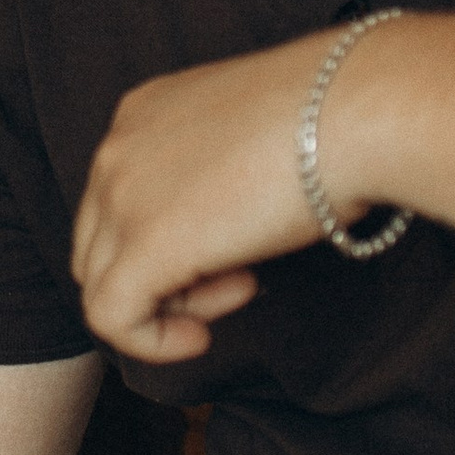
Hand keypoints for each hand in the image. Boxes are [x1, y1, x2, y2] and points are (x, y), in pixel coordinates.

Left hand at [71, 36, 359, 362]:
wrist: (351, 112)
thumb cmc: (331, 119)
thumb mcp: (251, 139)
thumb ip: (218, 175)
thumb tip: (227, 221)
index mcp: (143, 116)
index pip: (119, 201)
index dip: (171, 239)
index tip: (230, 248)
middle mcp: (119, 150)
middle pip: (103, 243)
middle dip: (166, 275)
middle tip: (235, 278)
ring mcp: (122, 196)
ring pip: (103, 281)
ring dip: (170, 305)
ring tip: (237, 289)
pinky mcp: (143, 246)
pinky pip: (111, 317)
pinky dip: (151, 341)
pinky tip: (198, 339)